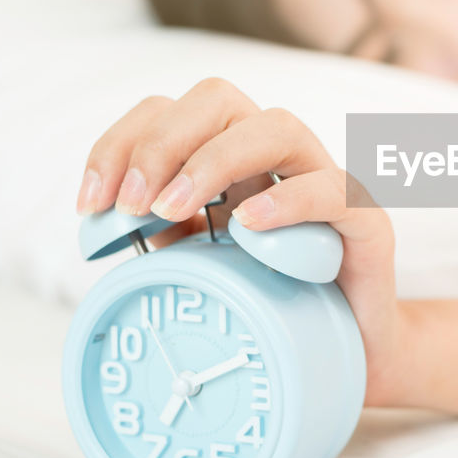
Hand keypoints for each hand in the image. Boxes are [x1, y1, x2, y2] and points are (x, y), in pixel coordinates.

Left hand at [74, 78, 411, 408]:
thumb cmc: (274, 309)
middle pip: (218, 99)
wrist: (350, 358)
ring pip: (276, 126)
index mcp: (229, 162)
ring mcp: (325, 183)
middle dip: (161, 142)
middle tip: (133, 205)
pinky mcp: (366, 221)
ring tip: (173, 211)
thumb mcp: (199, 269)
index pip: (169, 112)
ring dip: (213, 161)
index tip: (90, 204)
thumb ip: (159, 238)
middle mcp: (277, 159)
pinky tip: (248, 225)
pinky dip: (288, 199)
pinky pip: (334, 189)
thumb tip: (100, 223)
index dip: (120, 145)